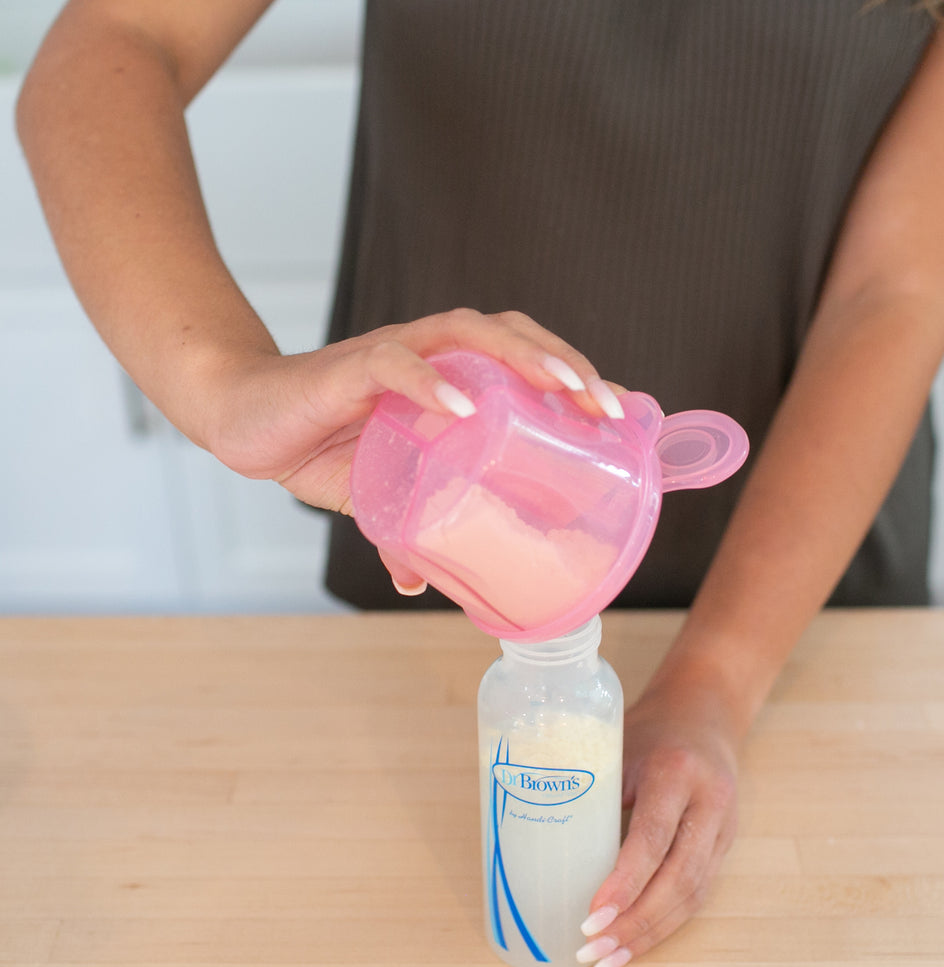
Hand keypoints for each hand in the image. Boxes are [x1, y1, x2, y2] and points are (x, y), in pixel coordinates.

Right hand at [206, 306, 622, 511]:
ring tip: (564, 391)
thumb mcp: (378, 495)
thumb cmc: (319, 444)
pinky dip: (430, 384)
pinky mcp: (349, 370)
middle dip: (567, 366)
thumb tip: (425, 582)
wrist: (246, 419)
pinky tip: (462, 408)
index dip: (578, 381)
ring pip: (469, 334)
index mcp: (450, 379)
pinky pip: (395, 366)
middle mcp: (432, 356)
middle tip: (607, 410)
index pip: (526, 363)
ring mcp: (394, 356)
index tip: (625, 418)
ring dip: (523, 358)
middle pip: (514, 336)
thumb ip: (407, 528)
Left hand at [576, 672, 740, 966]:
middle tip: (592, 952)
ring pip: (694, 894)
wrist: (705, 709)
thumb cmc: (649, 727)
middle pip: (679, 877)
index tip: (592, 918)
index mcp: (677, 771)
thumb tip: (544, 848)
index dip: (625, 883)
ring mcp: (724, 826)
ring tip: (608, 961)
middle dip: (635, 922)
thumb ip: (594, 791)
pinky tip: (635, 942)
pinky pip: (699, 892)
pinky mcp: (726, 844)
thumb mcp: (616, 745)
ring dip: (650, 933)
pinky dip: (666, 923)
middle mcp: (709, 801)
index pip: (653, 837)